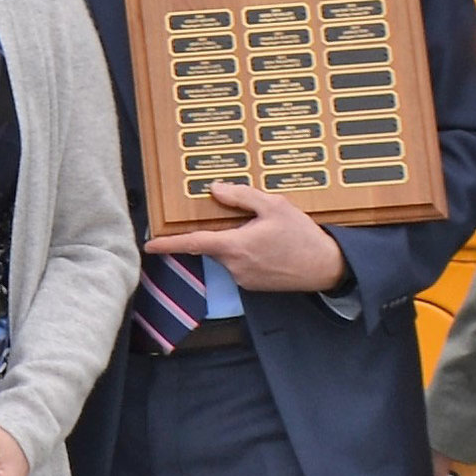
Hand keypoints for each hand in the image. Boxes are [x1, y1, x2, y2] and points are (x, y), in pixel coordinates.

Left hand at [144, 181, 348, 292]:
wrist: (326, 267)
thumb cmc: (302, 235)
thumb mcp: (274, 206)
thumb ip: (241, 197)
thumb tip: (215, 190)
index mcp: (235, 246)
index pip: (193, 243)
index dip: (168, 244)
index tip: (149, 245)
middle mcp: (234, 266)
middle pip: (214, 245)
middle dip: (222, 231)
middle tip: (250, 219)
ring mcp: (244, 279)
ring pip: (228, 254)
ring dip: (238, 242)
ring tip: (268, 233)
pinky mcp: (253, 286)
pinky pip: (240, 265)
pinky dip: (248, 253)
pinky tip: (271, 246)